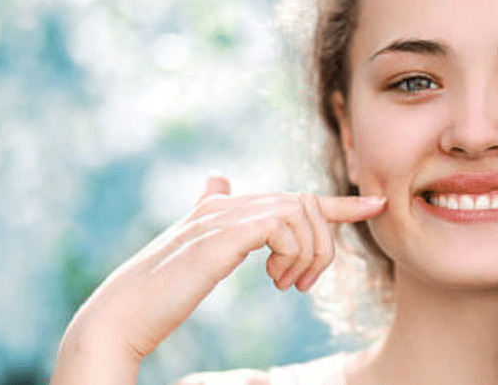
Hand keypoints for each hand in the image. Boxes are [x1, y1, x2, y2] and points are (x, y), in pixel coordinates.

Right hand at [51, 175, 384, 384]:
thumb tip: (217, 178)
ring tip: (286, 284)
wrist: (120, 318)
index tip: (377, 205)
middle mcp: (225, 206)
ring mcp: (223, 216)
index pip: (293, 199)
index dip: (339, 204)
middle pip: (306, 203)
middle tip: (303, 284)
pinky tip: (275, 280)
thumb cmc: (157, 299)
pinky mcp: (223, 234)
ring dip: (307, 253)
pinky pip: (284, 226)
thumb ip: (215, 221)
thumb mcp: (197, 257)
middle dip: (322, 242)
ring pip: (301, 212)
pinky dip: (292, 254)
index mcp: (224, 211)